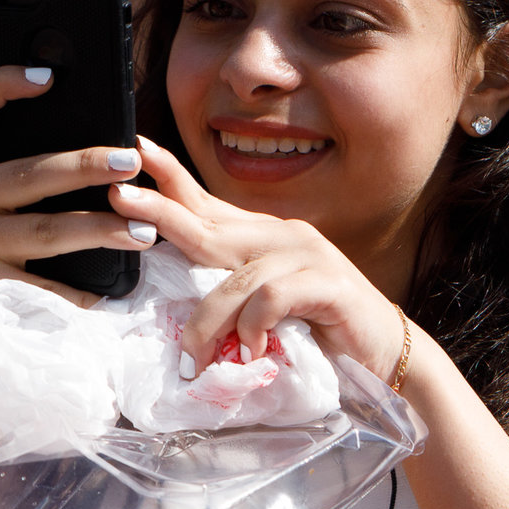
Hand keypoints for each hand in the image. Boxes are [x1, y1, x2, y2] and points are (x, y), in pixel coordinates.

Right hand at [0, 67, 152, 424]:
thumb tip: (76, 172)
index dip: (4, 83)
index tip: (49, 74)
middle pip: (30, 170)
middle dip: (88, 164)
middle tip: (131, 162)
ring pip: (48, 229)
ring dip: (104, 229)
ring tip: (143, 232)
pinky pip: (45, 287)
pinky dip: (81, 295)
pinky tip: (107, 299)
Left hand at [109, 137, 406, 376]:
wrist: (387, 354)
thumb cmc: (319, 330)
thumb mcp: (264, 304)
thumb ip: (228, 289)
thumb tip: (171, 291)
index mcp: (263, 236)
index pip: (209, 204)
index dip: (171, 179)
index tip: (137, 151)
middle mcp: (284, 235)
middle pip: (211, 222)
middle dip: (162, 210)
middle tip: (120, 197)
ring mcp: (308, 255)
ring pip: (236, 278)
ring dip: (208, 322)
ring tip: (193, 358)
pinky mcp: (328, 284)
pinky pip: (271, 298)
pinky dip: (254, 327)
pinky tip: (252, 351)